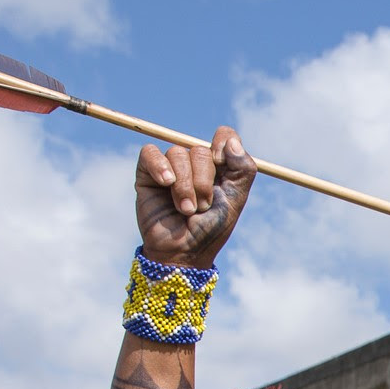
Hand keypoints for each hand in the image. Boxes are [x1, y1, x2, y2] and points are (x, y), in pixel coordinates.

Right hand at [135, 125, 256, 269]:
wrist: (183, 252)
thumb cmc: (210, 230)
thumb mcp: (235, 200)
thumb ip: (242, 169)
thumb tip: (231, 142)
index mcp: (219, 168)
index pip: (224, 136)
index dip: (223, 145)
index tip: (222, 165)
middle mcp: (195, 164)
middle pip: (200, 150)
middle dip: (203, 181)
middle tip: (202, 207)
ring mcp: (170, 167)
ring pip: (176, 153)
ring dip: (184, 185)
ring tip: (185, 209)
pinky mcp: (147, 172)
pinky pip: (150, 153)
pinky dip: (159, 166)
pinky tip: (165, 183)